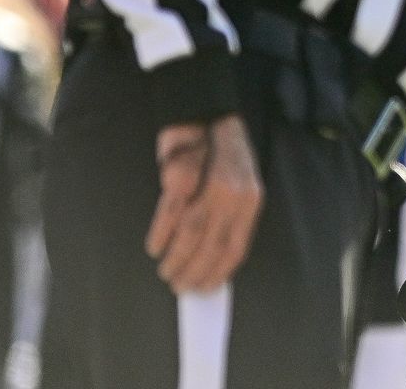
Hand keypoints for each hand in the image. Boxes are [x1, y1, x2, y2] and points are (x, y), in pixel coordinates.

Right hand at [145, 115, 262, 293]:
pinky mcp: (184, 176)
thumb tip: (214, 261)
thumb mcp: (236, 188)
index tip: (206, 289)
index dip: (220, 272)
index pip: (237, 246)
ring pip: (192, 233)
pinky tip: (155, 249)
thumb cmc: (218, 156)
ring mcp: (210, 186)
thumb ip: (229, 219)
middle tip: (180, 287)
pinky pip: (171, 212)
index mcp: (250, 201)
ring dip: (177, 259)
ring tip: (167, 274)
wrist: (204, 116)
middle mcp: (234, 196)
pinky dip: (161, 234)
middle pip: (213, 244)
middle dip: (195, 271)